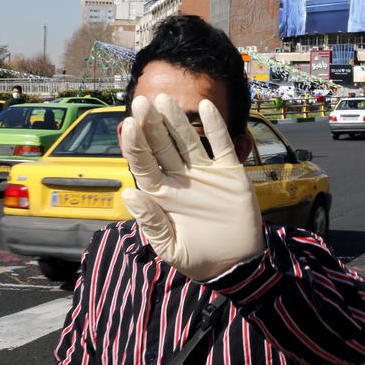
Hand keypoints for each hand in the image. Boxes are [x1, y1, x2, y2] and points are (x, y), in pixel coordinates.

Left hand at [120, 95, 264, 281]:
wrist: (235, 264)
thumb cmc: (198, 258)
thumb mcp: (170, 248)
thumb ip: (151, 222)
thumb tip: (129, 192)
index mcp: (161, 195)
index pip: (144, 164)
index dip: (135, 144)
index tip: (129, 124)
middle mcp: (180, 179)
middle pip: (161, 146)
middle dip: (151, 124)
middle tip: (143, 102)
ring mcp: (204, 173)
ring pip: (187, 140)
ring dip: (176, 120)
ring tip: (165, 99)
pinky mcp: (229, 172)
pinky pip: (221, 145)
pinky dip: (215, 126)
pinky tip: (206, 107)